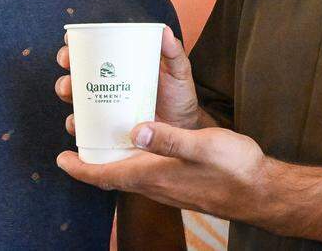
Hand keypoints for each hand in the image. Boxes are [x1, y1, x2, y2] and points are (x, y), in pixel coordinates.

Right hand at [55, 27, 202, 135]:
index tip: (71, 43)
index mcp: (121, 65)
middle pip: (77, 72)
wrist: (184, 130)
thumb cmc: (179, 97)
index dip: (76, 45)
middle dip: (66, 69)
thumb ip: (173, 52)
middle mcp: (108, 84)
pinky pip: (84, 128)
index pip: (93, 50)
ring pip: (75, 98)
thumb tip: (165, 30)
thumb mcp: (178, 72)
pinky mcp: (106, 130)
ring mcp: (105, 107)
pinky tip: (78, 124)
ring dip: (65, 93)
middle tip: (69, 69)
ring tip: (71, 93)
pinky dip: (76, 125)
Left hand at [57, 122, 271, 221]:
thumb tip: (135, 130)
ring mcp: (167, 184)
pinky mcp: (179, 180)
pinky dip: (132, 156)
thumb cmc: (235, 169)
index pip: (105, 176)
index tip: (60, 158)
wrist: (261, 191)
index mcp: (153, 175)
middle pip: (111, 174)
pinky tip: (140, 137)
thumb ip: (169, 139)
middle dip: (90, 159)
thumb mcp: (202, 146)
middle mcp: (154, 183)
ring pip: (127, 172)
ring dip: (110, 157)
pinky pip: (144, 170)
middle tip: (77, 133)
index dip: (79, 168)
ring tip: (101, 132)